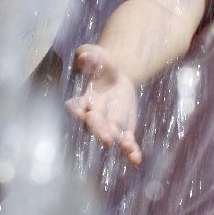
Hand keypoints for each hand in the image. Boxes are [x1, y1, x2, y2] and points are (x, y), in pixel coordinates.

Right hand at [64, 44, 142, 165]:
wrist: (116, 75)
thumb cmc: (101, 63)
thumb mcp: (96, 55)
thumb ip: (89, 55)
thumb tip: (84, 57)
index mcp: (84, 98)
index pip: (77, 107)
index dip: (78, 111)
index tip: (82, 114)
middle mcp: (94, 115)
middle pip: (95, 125)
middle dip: (99, 131)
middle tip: (106, 138)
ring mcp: (109, 124)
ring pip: (111, 136)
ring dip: (118, 143)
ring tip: (126, 148)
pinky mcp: (123, 129)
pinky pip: (126, 141)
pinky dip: (131, 151)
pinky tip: (136, 159)